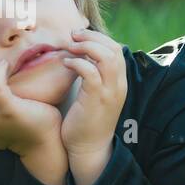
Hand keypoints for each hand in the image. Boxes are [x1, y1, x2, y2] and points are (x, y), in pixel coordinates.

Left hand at [60, 29, 126, 156]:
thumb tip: (81, 56)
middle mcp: (118, 85)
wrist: (89, 149)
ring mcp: (109, 92)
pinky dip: (77, 63)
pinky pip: (90, 72)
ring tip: (70, 47)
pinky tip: (65, 64)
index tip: (79, 36)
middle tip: (73, 35)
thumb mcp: (95, 95)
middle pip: (113, 49)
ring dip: (86, 46)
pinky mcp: (96, 100)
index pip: (116, 49)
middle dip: (92, 37)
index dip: (97, 38)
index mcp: (119, 82)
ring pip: (106, 57)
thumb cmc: (86, 121)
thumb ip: (94, 76)